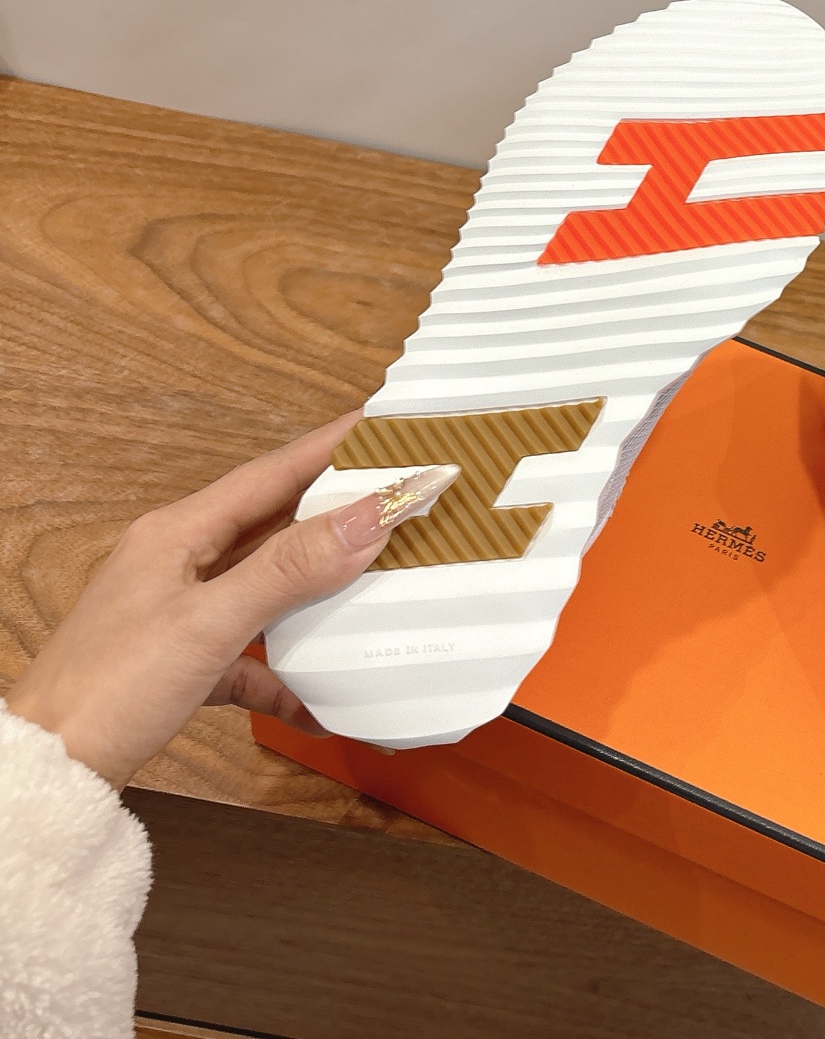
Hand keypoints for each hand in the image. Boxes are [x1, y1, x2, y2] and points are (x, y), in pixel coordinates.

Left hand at [5, 414, 457, 788]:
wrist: (49, 773)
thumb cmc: (108, 689)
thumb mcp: (210, 621)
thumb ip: (291, 567)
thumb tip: (367, 516)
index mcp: (178, 533)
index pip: (270, 473)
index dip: (330, 447)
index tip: (383, 429)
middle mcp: (180, 563)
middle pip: (274, 524)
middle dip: (337, 510)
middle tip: (397, 495)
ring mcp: (182, 612)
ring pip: (269, 585)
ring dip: (321, 587)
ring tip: (379, 578)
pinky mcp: (184, 663)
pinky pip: (253, 653)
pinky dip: (289, 671)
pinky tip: (321, 696)